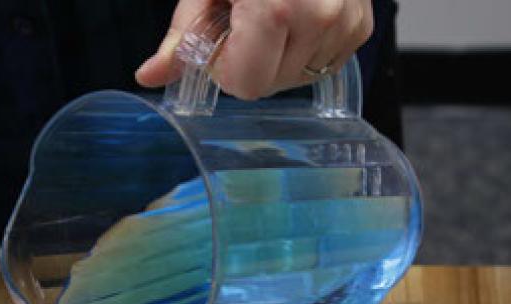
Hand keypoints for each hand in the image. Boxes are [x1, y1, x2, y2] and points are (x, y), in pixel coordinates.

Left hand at [136, 0, 372, 99]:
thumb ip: (183, 37)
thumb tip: (149, 76)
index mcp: (275, 10)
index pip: (247, 85)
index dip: (227, 68)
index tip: (225, 40)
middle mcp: (318, 17)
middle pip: (271, 85)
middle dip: (253, 62)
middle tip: (249, 21)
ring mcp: (345, 22)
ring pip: (299, 77)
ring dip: (282, 56)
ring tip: (277, 13)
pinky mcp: (361, 25)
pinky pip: (325, 64)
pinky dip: (308, 49)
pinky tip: (300, 18)